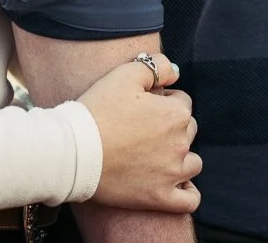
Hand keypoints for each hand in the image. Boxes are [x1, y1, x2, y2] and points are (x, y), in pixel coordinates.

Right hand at [77, 53, 200, 212]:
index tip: (142, 106)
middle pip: (188, 130)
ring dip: (181, 156)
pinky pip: (190, 200)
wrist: (75, 151)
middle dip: (172, 125)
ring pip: (192, 163)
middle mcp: (180, 144)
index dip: (163, 99)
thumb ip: (156, 66)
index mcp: (175, 113)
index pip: (182, 101)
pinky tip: (175, 184)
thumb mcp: (124, 74)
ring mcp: (172, 174)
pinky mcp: (160, 197)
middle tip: (143, 127)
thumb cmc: (98, 109)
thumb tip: (174, 71)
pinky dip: (187, 192)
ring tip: (155, 153)